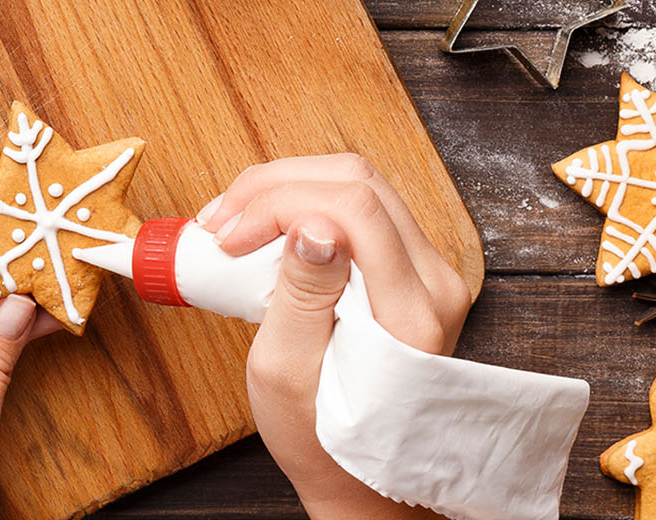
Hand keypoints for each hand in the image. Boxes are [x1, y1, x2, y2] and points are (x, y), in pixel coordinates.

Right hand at [199, 154, 471, 519]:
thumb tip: (311, 225)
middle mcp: (436, 283)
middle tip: (220, 222)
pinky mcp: (414, 269)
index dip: (277, 203)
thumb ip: (301, 295)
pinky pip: (361, 209)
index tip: (226, 237)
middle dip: (275, 186)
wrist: (361, 474)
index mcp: (411, 313)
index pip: (352, 208)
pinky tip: (266, 227)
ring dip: (287, 189)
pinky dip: (306, 204)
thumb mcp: (288, 373)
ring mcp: (431, 273)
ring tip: (234, 221)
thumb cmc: (319, 436)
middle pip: (357, 181)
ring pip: (359, 184)